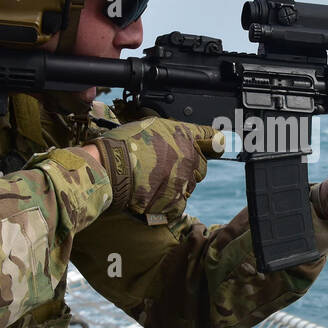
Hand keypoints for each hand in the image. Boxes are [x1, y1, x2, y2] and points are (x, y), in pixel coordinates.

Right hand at [95, 118, 222, 218]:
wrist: (110, 167)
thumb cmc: (123, 144)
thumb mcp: (148, 125)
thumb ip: (170, 131)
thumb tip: (179, 136)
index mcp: (184, 136)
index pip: (210, 136)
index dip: (214, 140)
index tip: (217, 143)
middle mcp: (189, 157)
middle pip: (201, 165)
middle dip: (188, 167)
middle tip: (166, 167)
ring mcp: (184, 180)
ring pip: (189, 185)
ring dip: (177, 184)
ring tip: (154, 181)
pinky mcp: (175, 201)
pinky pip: (180, 203)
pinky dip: (169, 202)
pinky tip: (154, 195)